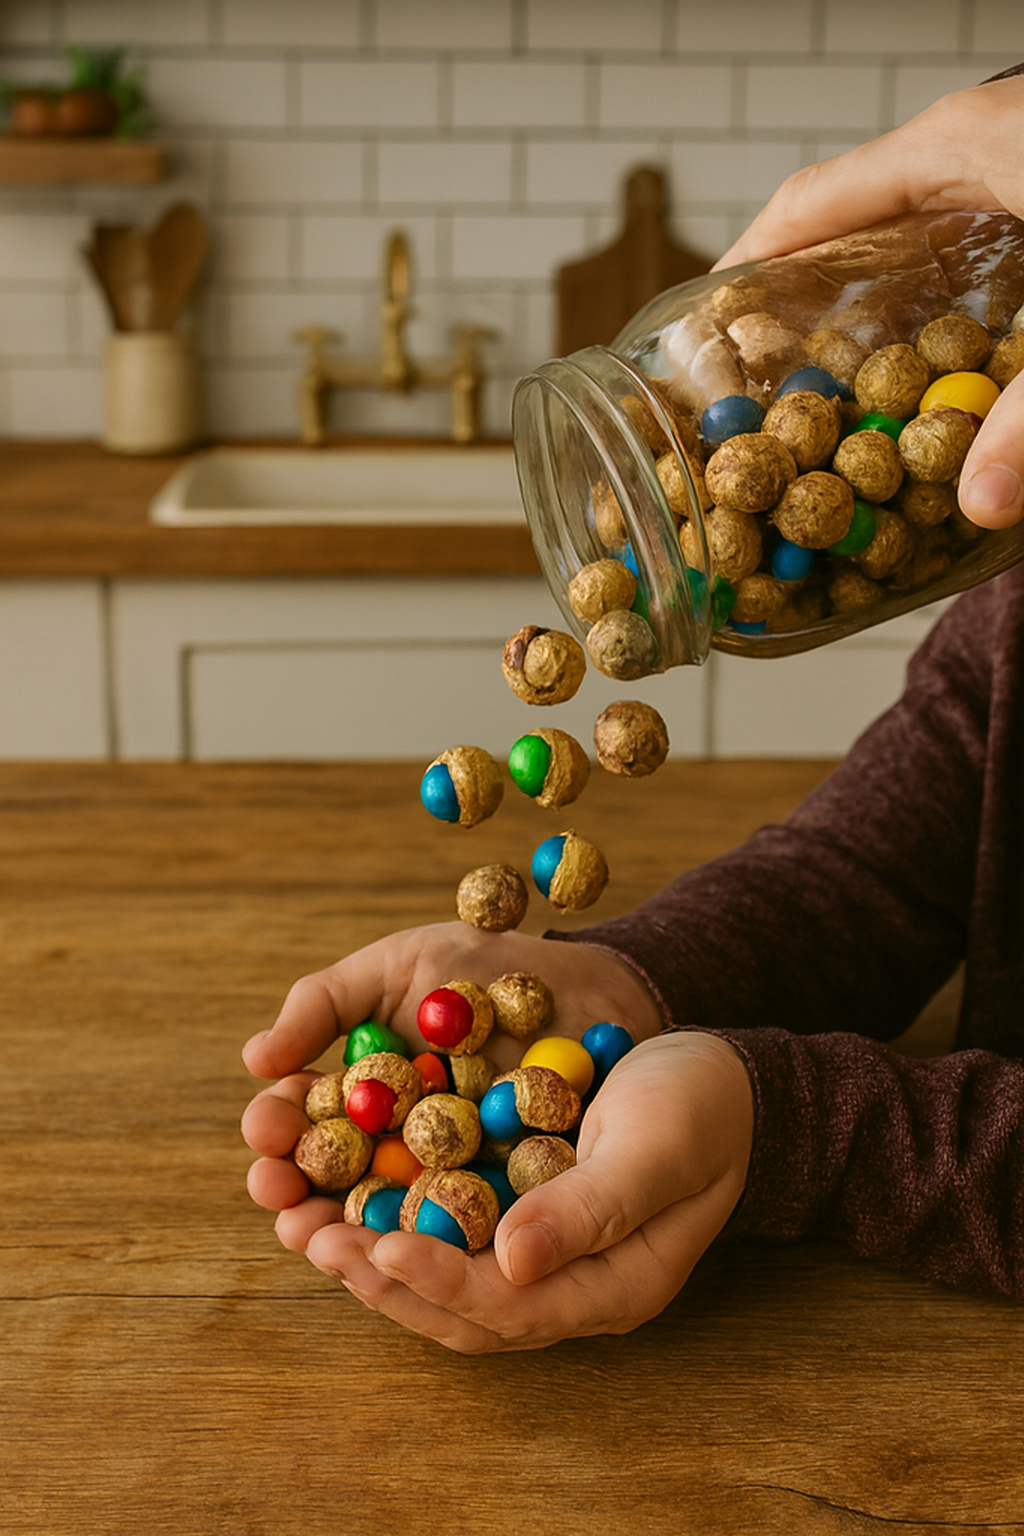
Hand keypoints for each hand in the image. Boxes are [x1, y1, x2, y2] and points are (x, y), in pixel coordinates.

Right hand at [242, 920, 662, 1264]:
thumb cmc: (483, 965)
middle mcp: (394, 1149)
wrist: (590, 983)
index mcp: (359, 1097)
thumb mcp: (398, 966)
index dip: (274, 1135)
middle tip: (282, 1201)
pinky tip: (411, 1250)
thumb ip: (325, 1003)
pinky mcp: (503, 1209)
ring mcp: (448, 1184)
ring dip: (349, 1241)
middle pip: (329, 1189)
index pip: (300, 1127)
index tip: (264, 1132)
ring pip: (386, 1227)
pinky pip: (464, 1238)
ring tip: (324, 1241)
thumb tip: (255, 1059)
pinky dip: (435, 1248)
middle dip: (296, 1200)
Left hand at [247, 1030, 752, 1352]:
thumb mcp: (657, 1147)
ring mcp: (542, 1251)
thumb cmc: (702, 1107)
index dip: (438, 1281)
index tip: (375, 1247)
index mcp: (610, 1286)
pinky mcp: (521, 1211)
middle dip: (381, 1279)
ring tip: (304, 1224)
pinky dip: (397, 1215)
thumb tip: (512, 1261)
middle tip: (309, 1240)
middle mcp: (568, 1284)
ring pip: (445, 1276)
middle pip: (461, 1309)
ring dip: (373, 1255)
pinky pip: (449, 1229)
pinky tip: (347, 1188)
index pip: (509, 1306)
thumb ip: (594, 1208)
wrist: (726, 1077)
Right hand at [713, 75, 1023, 529]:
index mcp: (964, 146)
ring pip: (909, 240)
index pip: (811, 203)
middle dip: (800, 308)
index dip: (745, 273)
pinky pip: (966, 252)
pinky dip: (935, 309)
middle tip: (766, 391)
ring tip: (833, 394)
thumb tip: (975, 510)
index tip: (705, 337)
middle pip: (850, 227)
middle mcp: (982, 150)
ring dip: (867, 312)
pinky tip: (938, 371)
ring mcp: (1018, 173)